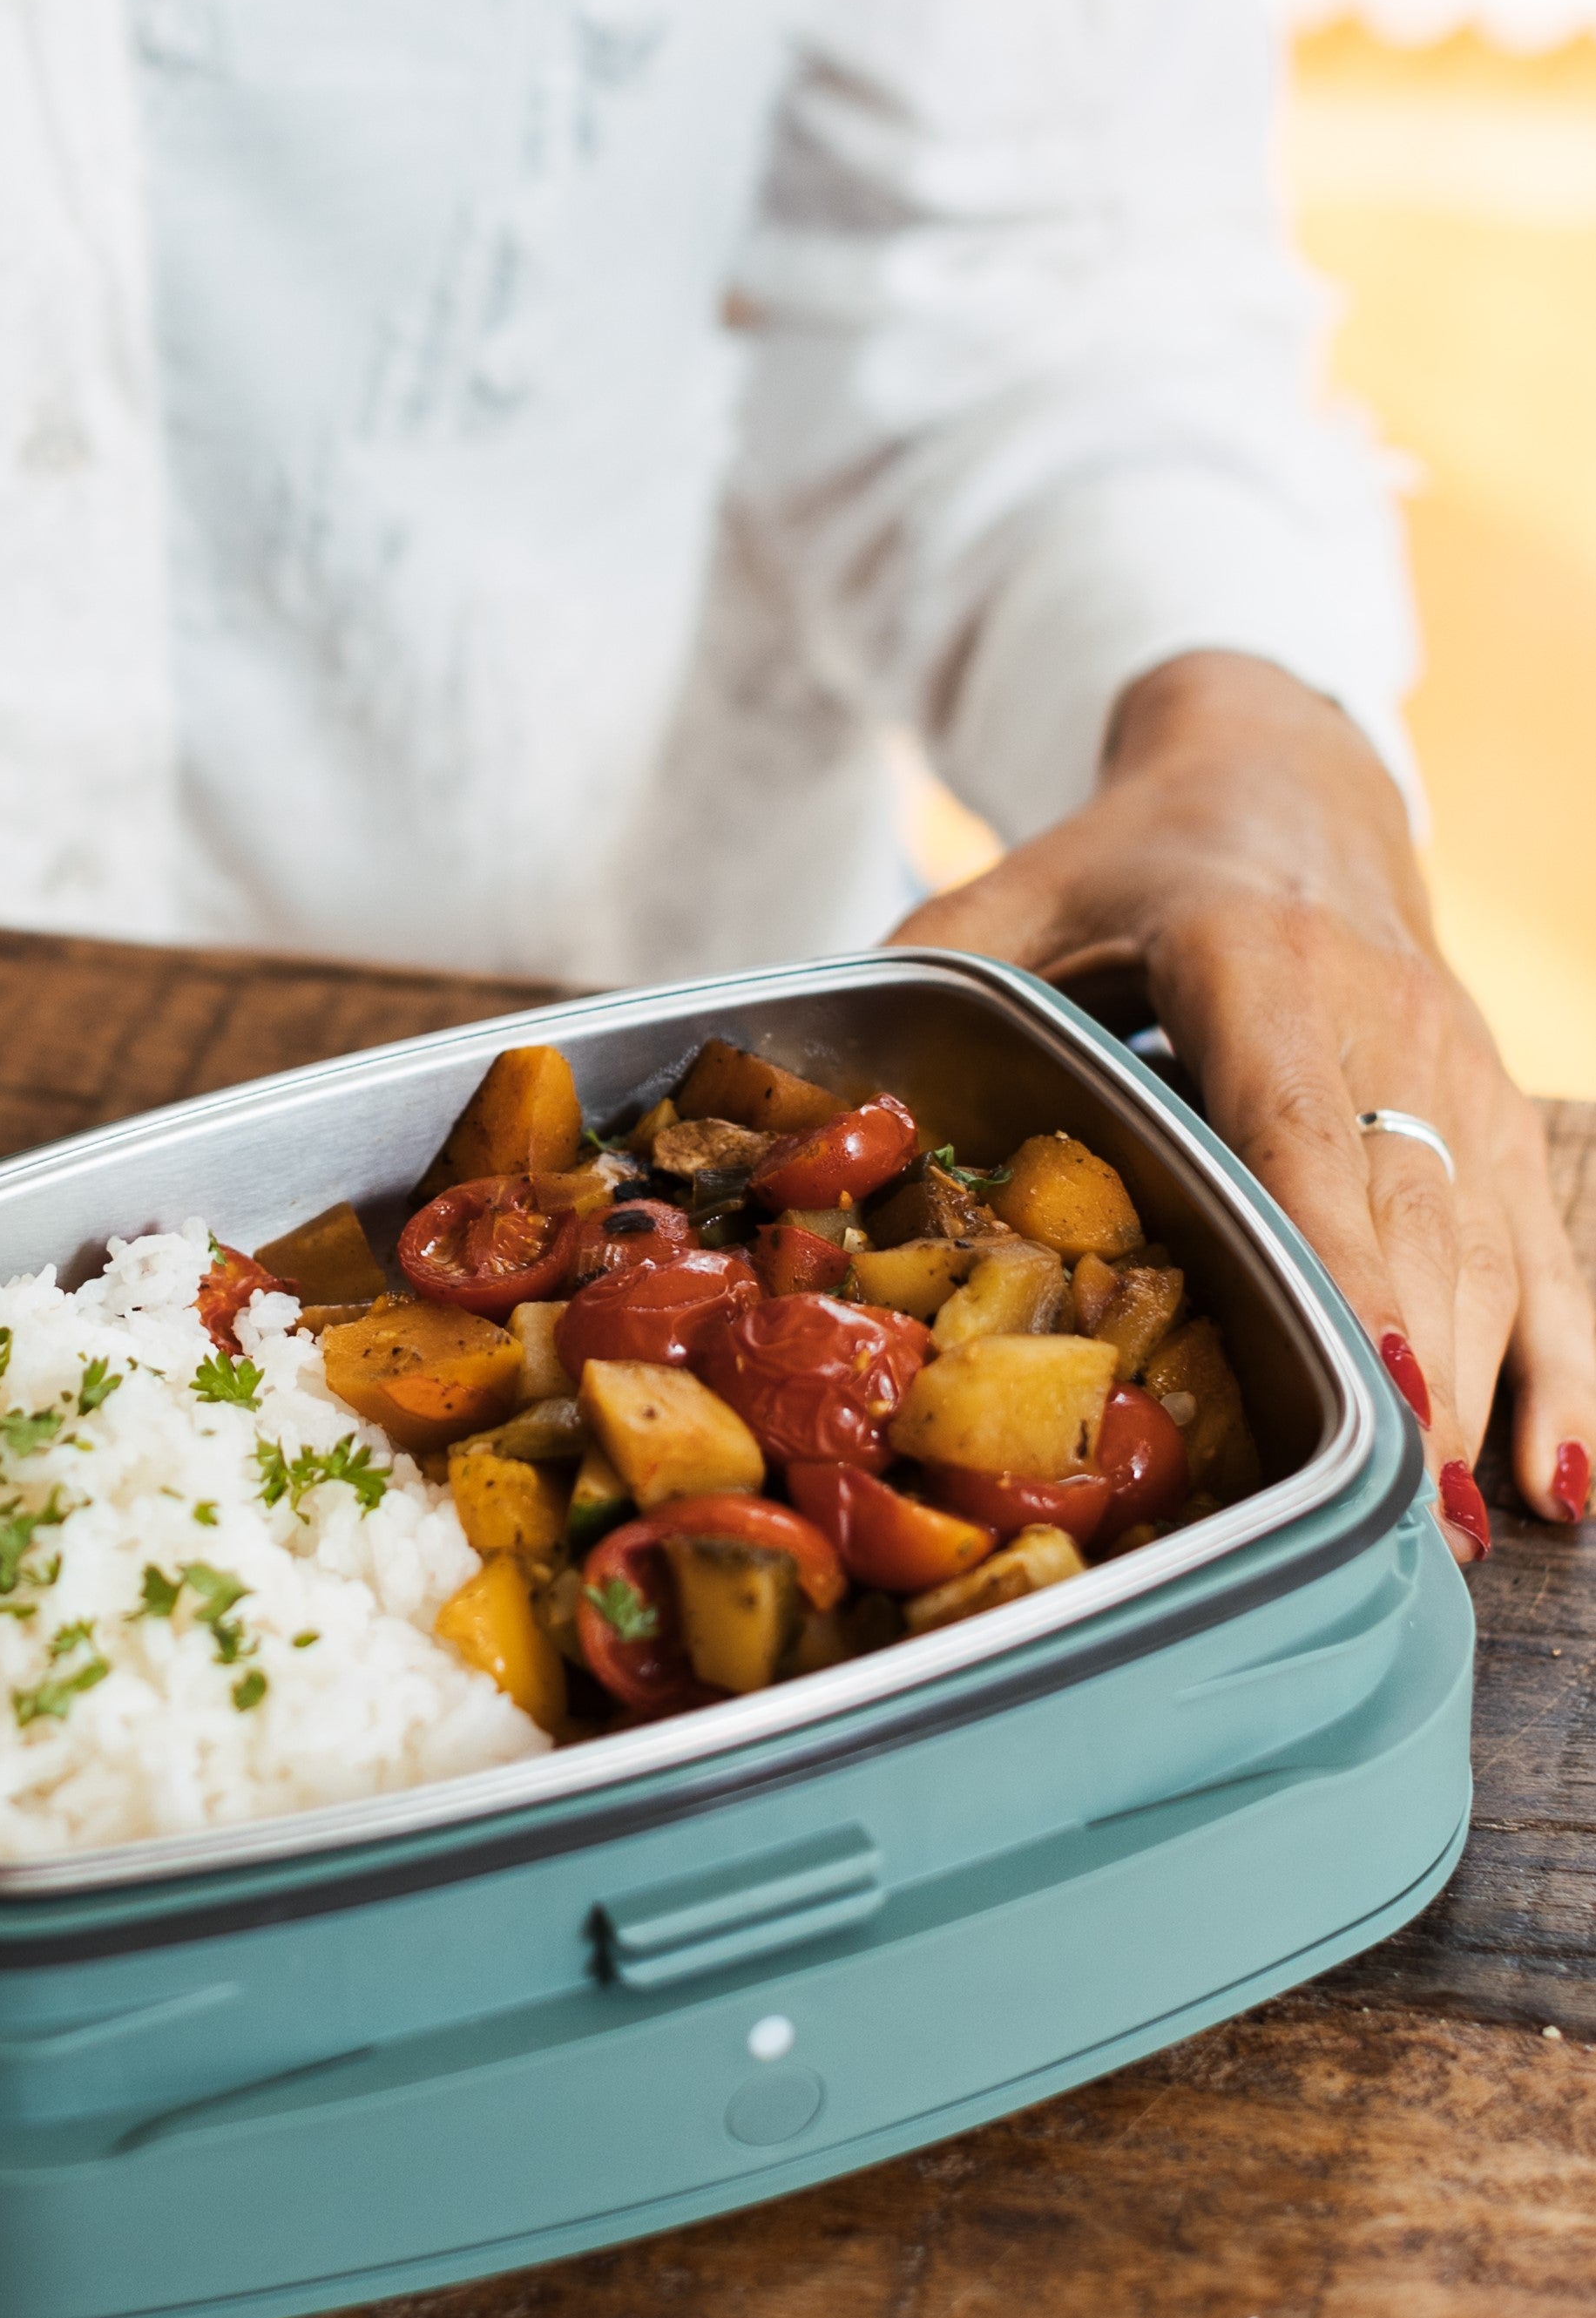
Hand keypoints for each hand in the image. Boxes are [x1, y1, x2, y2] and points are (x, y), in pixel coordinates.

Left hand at [889, 652, 1595, 1563]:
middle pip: (1412, 1217)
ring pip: (1492, 1245)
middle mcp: (1379, 1017)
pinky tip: (1559, 1482)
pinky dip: (1564, 1365)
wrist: (1284, 776)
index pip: (1304, 1126)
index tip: (1377, 1375)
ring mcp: (1455, 1067)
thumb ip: (926, 985)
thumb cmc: (1124, 859)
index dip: (1348, 1257)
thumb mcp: (1011, 895)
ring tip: (1452, 1542)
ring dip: (1488, 1398)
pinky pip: (1545, 1245)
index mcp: (1254, 964)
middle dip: (1417, 1378)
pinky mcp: (1496, 1106)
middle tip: (1396, 1530)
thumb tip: (798, 1095)